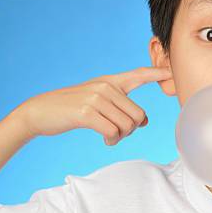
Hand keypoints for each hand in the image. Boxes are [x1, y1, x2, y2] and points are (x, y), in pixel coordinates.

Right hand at [14, 66, 172, 144]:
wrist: (39, 112)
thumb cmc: (70, 109)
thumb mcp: (96, 100)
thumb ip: (120, 106)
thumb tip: (145, 121)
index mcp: (110, 81)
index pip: (138, 75)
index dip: (157, 73)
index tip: (172, 72)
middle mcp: (105, 86)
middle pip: (138, 115)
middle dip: (132, 130)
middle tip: (119, 134)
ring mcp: (96, 98)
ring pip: (127, 126)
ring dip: (121, 137)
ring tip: (110, 137)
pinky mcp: (87, 113)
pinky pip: (113, 132)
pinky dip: (112, 141)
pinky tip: (105, 140)